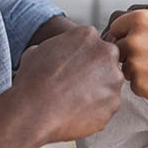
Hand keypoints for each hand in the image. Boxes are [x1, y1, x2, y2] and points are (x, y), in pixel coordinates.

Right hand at [12, 25, 122, 143]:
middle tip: (76, 85)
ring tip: (74, 101)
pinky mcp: (115, 102)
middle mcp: (106, 52)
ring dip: (97, 91)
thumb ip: (55, 47)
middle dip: (96, 72)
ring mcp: (114, 78)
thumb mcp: (37, 51)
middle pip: (106, 62)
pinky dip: (96, 109)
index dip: (82, 58)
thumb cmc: (32, 80)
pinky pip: (108, 105)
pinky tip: (77, 112)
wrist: (35, 111)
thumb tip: (54, 53)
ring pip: (109, 84)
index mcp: (87, 35)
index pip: (93, 44)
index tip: (73, 69)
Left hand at [109, 10, 147, 101]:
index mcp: (139, 19)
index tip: (140, 43)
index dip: (125, 36)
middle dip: (130, 55)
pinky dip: (146, 85)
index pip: (115, 29)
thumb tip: (104, 42)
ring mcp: (135, 63)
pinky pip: (134, 86)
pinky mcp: (140, 85)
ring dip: (138, 71)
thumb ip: (131, 28)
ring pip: (125, 70)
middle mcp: (134, 39)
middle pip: (117, 50)